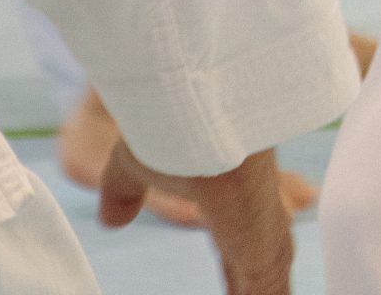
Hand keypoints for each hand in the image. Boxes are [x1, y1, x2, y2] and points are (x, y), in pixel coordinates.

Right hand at [99, 141, 292, 294]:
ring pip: (266, 293)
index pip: (245, 274)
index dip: (240, 291)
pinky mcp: (266, 257)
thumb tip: (112, 220)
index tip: (239, 294)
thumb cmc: (167, 123)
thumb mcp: (137, 166)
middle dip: (252, 294)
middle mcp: (261, 236)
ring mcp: (268, 248)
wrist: (186, 104)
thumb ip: (126, 190)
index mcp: (237, 216)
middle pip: (260, 288)